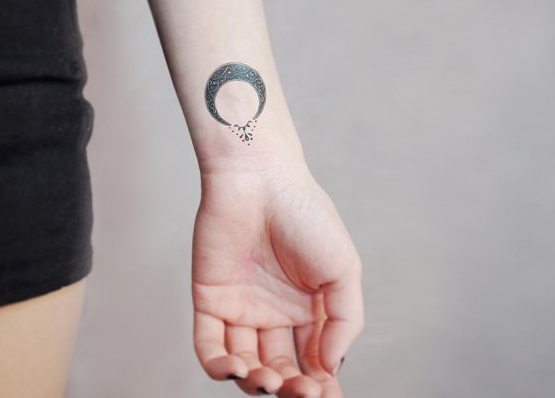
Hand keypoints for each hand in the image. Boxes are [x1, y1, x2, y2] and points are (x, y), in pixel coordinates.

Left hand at [191, 161, 363, 397]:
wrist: (260, 179)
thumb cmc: (307, 217)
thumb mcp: (344, 269)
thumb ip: (345, 320)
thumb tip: (332, 366)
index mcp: (311, 308)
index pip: (316, 360)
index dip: (322, 385)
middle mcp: (276, 313)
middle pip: (282, 368)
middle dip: (291, 388)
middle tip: (300, 393)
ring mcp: (243, 308)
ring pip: (246, 363)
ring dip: (256, 382)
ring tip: (268, 380)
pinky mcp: (210, 300)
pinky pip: (209, 344)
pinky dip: (219, 365)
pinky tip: (236, 368)